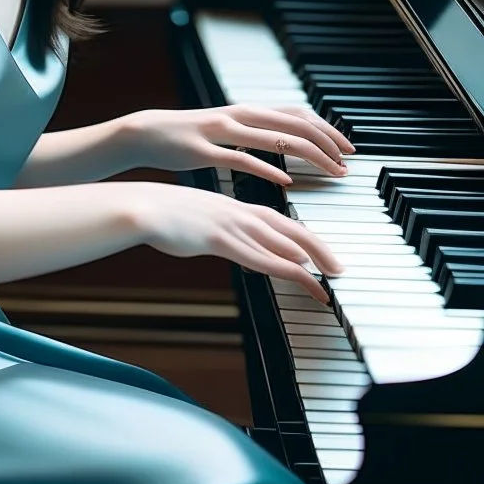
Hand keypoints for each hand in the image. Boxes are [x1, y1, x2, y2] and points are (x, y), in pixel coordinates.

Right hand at [126, 104, 354, 185]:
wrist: (147, 133)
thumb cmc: (191, 134)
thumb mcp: (229, 124)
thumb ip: (257, 128)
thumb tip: (289, 134)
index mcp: (247, 109)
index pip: (297, 113)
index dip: (326, 128)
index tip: (347, 147)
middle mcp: (239, 115)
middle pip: (294, 123)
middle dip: (327, 142)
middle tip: (348, 161)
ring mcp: (221, 131)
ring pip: (275, 139)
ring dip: (309, 155)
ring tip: (330, 171)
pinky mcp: (205, 152)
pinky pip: (241, 159)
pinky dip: (268, 168)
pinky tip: (287, 180)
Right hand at [129, 180, 343, 302]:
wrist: (144, 206)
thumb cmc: (167, 215)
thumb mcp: (200, 221)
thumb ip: (220, 232)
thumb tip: (230, 244)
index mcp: (237, 208)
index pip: (281, 223)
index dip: (305, 239)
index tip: (321, 254)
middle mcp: (241, 214)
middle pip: (291, 231)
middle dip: (319, 250)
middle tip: (339, 269)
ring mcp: (232, 225)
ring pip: (280, 244)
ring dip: (309, 261)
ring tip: (329, 277)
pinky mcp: (220, 239)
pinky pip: (258, 255)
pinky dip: (282, 264)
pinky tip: (298, 271)